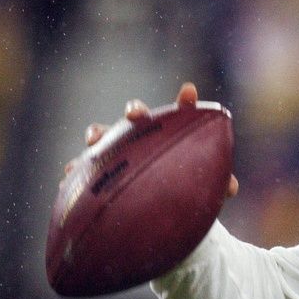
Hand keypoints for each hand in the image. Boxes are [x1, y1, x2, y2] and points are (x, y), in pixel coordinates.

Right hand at [79, 82, 238, 197]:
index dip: (185, 102)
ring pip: (106, 133)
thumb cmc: (184, 189)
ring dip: (98, 132)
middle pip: (138, 116)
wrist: (158, 207)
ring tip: (93, 137)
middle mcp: (144, 135)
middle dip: (134, 111)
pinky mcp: (101, 168)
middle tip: (134, 115)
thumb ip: (218, 185)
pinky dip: (76, 168)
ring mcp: (120, 149)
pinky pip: (85, 166)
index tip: (189, 91)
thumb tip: (230, 187)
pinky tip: (68, 174)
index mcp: (173, 136)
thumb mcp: (203, 188)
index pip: (182, 114)